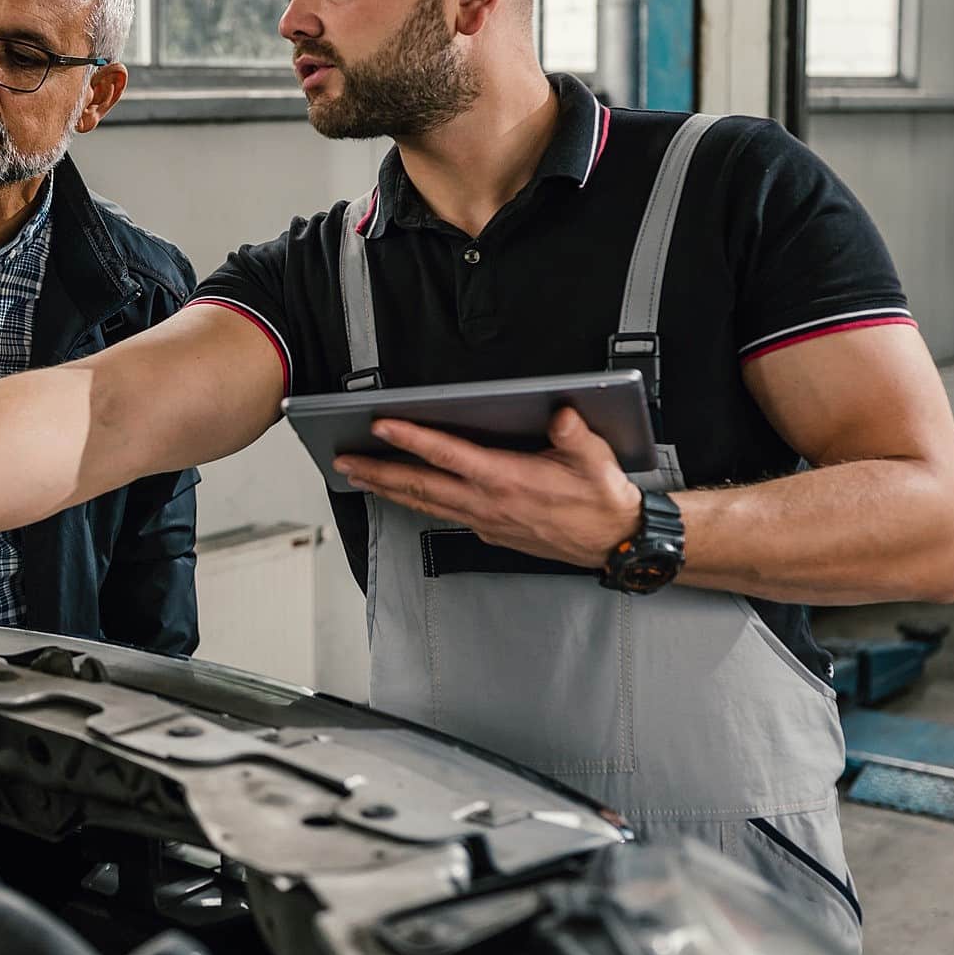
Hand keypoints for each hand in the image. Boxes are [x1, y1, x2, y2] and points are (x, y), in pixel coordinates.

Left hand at [334, 407, 642, 567]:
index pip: (447, 456)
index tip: (380, 426)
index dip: (412, 440)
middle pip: (420, 485)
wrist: (612, 541)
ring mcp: (484, 520)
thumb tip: (561, 413)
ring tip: (356, 475)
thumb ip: (573, 434)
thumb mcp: (595, 459)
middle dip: (377, 471)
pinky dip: (414, 503)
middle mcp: (486, 502)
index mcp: (506, 479)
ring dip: (387, 489)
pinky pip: (441, 514)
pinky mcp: (488, 531)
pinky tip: (398, 495)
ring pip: (424, 503)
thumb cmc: (601, 497)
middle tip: (342, 460)